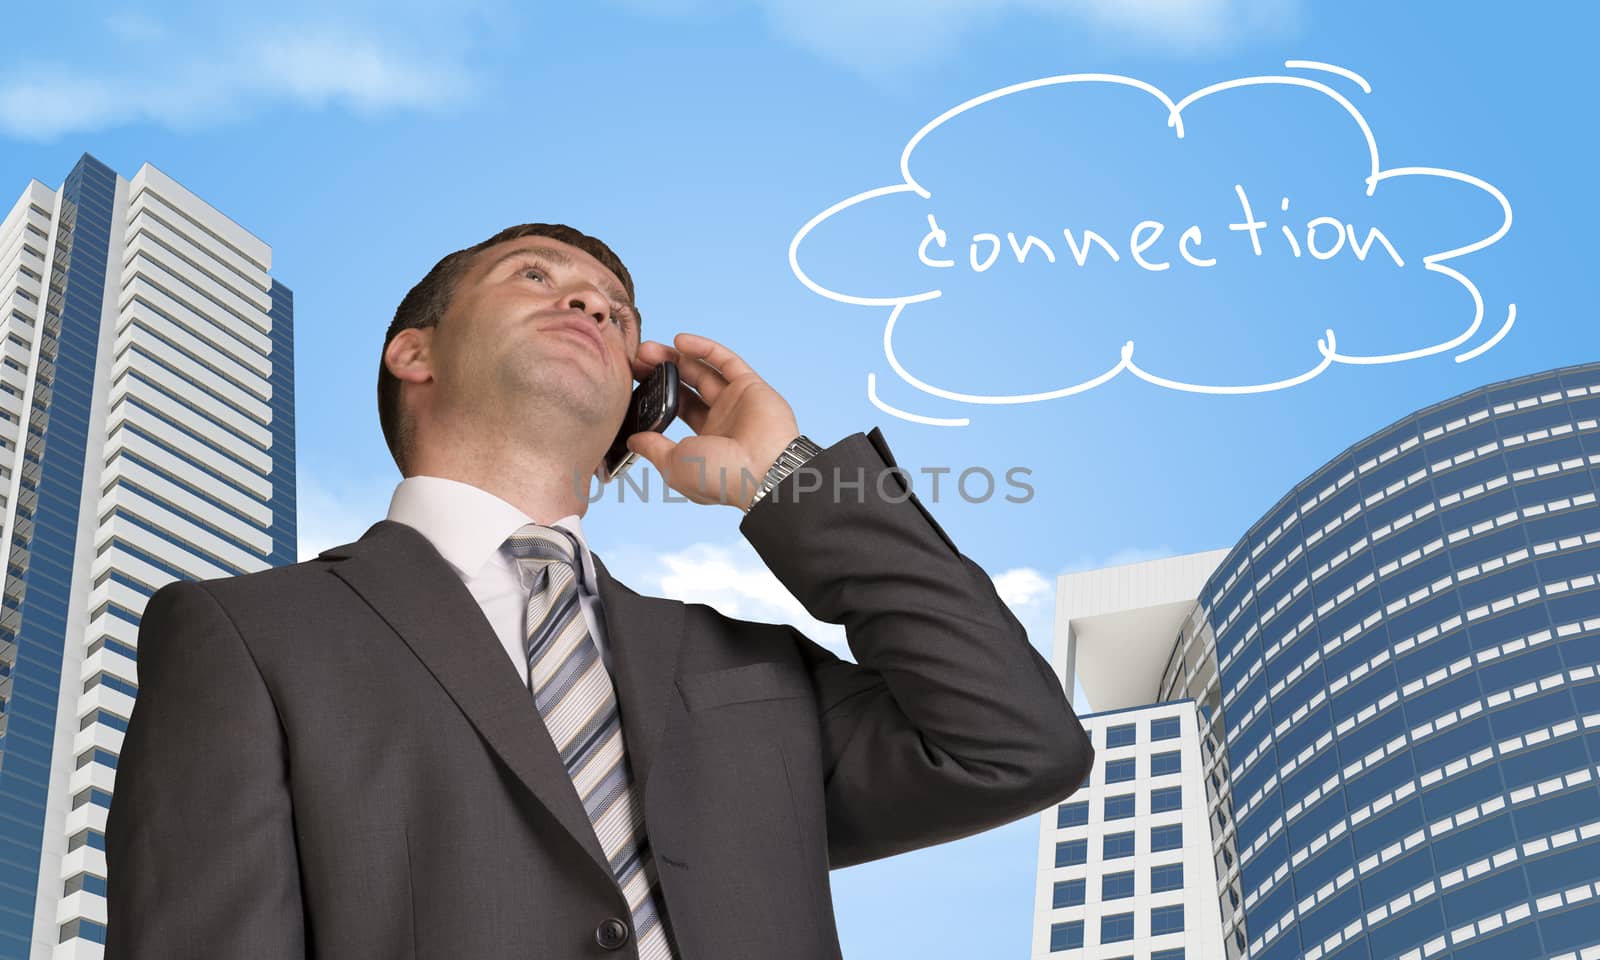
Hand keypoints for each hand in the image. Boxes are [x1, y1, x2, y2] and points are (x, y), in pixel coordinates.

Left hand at [625, 333, 799, 509]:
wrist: (762, 473)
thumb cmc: (720, 478)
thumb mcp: (675, 465)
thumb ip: (653, 448)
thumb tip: (633, 440)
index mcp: (704, 442)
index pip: (675, 411)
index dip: (654, 395)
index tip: (631, 383)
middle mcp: (720, 420)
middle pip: (685, 387)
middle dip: (660, 372)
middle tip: (636, 359)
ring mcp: (736, 402)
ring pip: (702, 371)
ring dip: (675, 358)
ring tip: (647, 349)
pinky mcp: (750, 386)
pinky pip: (726, 361)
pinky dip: (704, 349)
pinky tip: (679, 341)